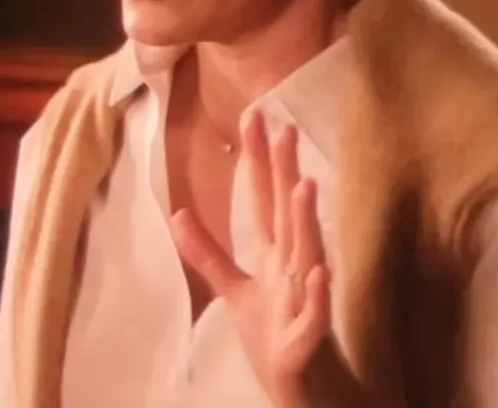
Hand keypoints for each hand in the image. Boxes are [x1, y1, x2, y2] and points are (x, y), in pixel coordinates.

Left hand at [171, 113, 331, 407]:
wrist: (294, 384)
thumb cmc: (270, 334)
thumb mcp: (233, 289)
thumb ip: (207, 253)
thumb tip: (177, 213)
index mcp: (273, 255)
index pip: (264, 199)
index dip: (258, 161)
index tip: (253, 116)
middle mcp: (291, 269)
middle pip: (286, 215)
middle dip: (285, 174)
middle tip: (285, 130)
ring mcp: (300, 300)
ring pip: (306, 256)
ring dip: (306, 223)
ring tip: (305, 187)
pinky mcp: (304, 337)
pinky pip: (314, 316)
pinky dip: (317, 297)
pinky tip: (320, 276)